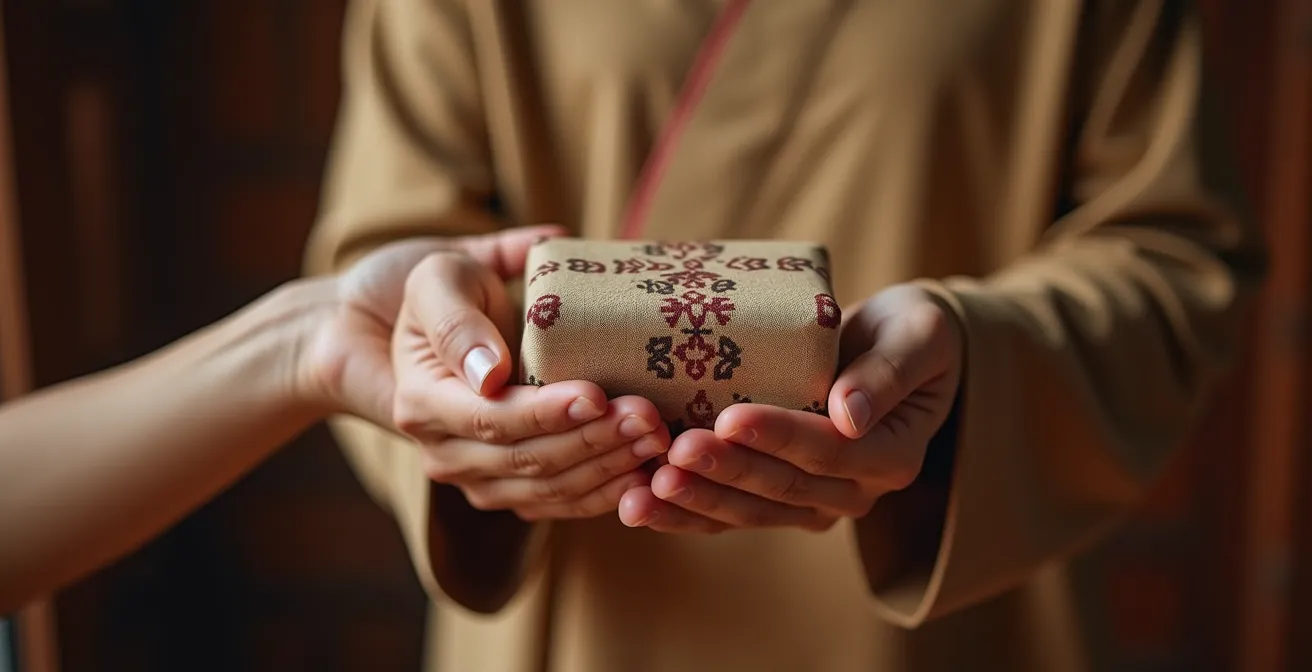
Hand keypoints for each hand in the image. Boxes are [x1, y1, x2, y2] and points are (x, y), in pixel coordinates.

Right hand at [300, 226, 668, 520]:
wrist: (434, 326)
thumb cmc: (441, 291)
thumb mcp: (436, 280)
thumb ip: (457, 322)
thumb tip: (489, 374)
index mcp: (422, 403)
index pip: (492, 420)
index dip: (547, 414)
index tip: (598, 394)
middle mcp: (445, 454)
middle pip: (527, 460)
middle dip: (594, 441)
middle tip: (648, 417)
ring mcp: (477, 479)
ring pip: (547, 490)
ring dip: (607, 470)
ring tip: (656, 439)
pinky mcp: (509, 489)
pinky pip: (558, 504)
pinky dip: (603, 494)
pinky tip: (643, 474)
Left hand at [617, 284, 961, 532]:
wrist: (895, 349)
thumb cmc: (909, 332)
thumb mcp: (917, 336)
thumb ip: (888, 372)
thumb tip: (850, 416)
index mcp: (890, 456)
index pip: (827, 451)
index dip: (777, 437)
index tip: (727, 418)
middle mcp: (853, 491)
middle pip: (779, 488)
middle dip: (722, 473)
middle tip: (670, 453)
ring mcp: (814, 502)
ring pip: (747, 512)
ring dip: (692, 504)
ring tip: (640, 493)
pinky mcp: (778, 499)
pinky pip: (728, 514)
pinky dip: (682, 513)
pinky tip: (635, 503)